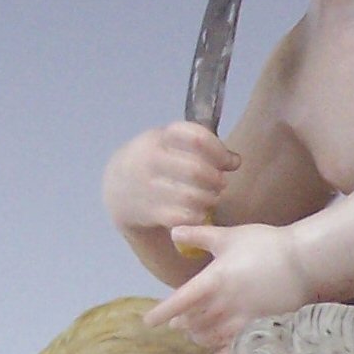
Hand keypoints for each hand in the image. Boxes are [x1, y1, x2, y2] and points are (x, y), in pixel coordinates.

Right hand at [103, 123, 240, 234]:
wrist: (117, 188)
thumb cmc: (156, 162)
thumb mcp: (170, 144)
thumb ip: (203, 147)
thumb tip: (236, 161)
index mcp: (160, 137)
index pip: (197, 138)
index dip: (221, 151)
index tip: (230, 162)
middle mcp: (151, 160)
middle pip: (197, 170)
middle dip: (217, 179)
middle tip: (220, 184)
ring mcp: (148, 187)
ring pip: (192, 196)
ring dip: (209, 199)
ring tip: (210, 198)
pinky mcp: (149, 211)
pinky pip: (184, 217)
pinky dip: (197, 216)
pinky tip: (198, 212)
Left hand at [145, 222, 310, 353]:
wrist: (305, 262)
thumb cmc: (266, 245)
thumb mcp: (229, 236)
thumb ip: (198, 236)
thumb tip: (173, 231)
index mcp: (212, 281)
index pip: (178, 302)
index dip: (160, 313)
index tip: (148, 321)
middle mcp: (223, 305)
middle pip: (191, 324)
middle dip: (183, 323)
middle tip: (180, 321)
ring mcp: (241, 320)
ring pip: (208, 339)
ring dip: (200, 337)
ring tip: (199, 333)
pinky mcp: (258, 330)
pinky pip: (230, 351)